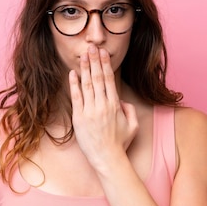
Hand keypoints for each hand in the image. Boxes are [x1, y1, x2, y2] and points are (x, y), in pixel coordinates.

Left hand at [69, 46, 138, 170]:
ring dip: (85, 69)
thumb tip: (122, 100)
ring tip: (83, 55)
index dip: (105, 65)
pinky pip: (76, 98)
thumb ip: (129, 110)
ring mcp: (90, 111)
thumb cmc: (120, 143)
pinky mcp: (79, 118)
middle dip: (94, 61)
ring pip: (87, 85)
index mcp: (115, 105)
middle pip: (97, 78)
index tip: (103, 54)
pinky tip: (73, 73)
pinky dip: (74, 85)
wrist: (107, 158)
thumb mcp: (133, 126)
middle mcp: (102, 105)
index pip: (109, 80)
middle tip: (92, 47)